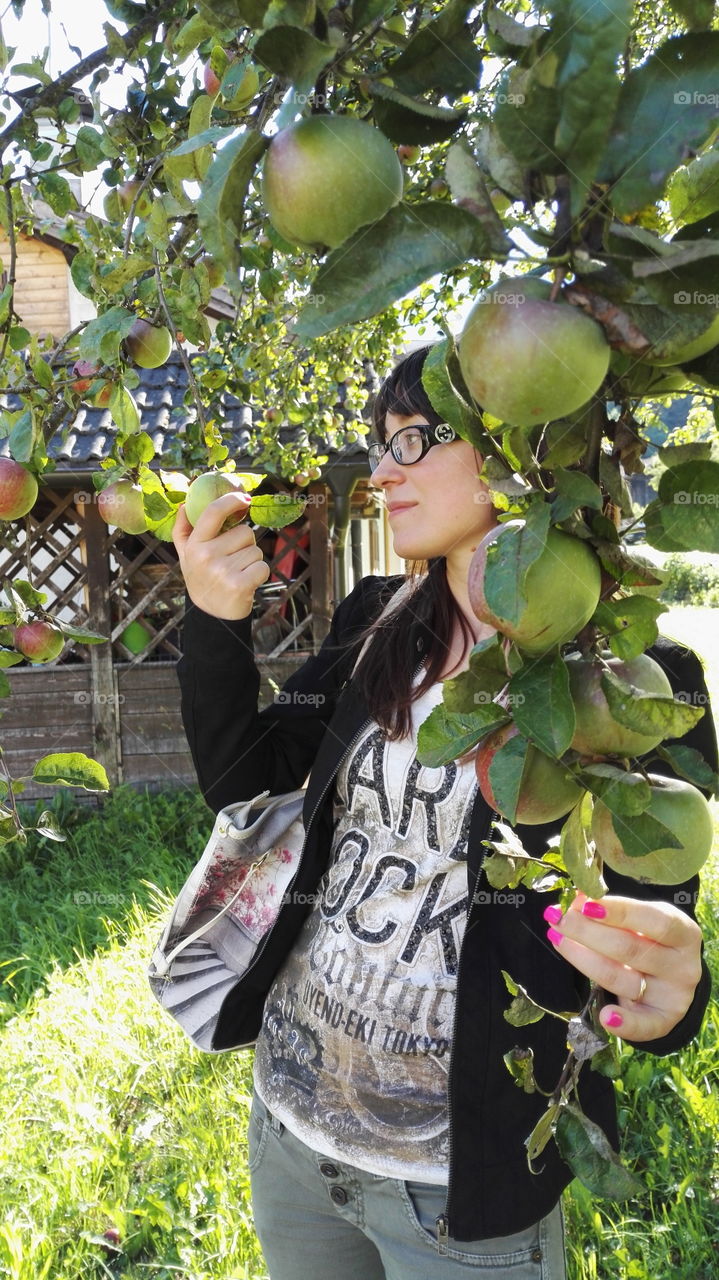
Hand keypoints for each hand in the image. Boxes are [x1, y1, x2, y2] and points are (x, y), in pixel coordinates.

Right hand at [172, 492, 269, 619]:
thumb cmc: (202, 578)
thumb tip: (185, 504)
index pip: (213, 512)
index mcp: (194, 545)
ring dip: (252, 560)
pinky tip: (247, 582)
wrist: (211, 615)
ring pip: (256, 550)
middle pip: (245, 532)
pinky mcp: (240, 585)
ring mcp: (223, 571)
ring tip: (238, 572)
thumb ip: (184, 529)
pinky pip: (263, 566)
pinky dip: (259, 574)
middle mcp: (206, 556)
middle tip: (233, 560)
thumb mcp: (186, 555)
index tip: (244, 498)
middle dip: (245, 544)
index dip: (231, 500)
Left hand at [543, 890, 702, 1040]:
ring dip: (583, 960)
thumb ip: (614, 911)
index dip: (619, 911)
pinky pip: (643, 1026)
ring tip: (558, 939)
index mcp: (684, 933)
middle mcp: (682, 966)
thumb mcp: (643, 920)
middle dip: (588, 932)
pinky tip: (606, 1016)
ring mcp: (672, 996)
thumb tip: (578, 898)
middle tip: (559, 919)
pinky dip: (624, 1024)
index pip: (653, 920)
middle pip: (630, 949)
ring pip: (621, 979)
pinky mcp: (662, 1021)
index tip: (585, 904)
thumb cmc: (651, 939)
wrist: (672, 977)